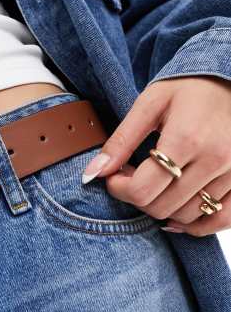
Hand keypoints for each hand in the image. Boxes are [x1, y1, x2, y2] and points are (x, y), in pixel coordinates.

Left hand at [81, 75, 230, 235]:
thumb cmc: (190, 88)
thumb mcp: (149, 104)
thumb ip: (121, 140)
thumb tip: (93, 173)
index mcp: (187, 139)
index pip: (142, 190)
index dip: (119, 188)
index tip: (115, 175)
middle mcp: (215, 159)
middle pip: (161, 207)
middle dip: (138, 196)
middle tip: (135, 176)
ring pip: (186, 216)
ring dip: (163, 206)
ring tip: (158, 182)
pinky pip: (219, 219)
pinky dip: (196, 223)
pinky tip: (179, 209)